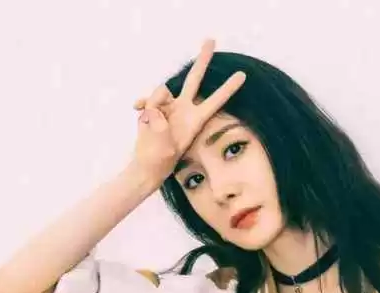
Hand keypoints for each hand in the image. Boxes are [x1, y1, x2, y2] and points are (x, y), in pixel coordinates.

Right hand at [129, 39, 245, 186]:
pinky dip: (142, 103)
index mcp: (195, 121)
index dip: (228, 88)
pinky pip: (148, 98)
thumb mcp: (163, 149)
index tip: (243, 75)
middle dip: (202, 59)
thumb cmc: (158, 163)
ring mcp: (169, 106)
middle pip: (194, 78)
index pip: (215, 101)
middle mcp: (184, 109)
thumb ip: (160, 127)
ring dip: (152, 104)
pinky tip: (136, 110)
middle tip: (211, 39)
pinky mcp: (155, 106)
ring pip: (161, 91)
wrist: (145, 166)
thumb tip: (153, 110)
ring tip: (149, 126)